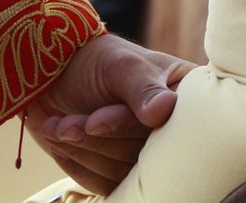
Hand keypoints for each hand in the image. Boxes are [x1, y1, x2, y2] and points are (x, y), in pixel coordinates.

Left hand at [25, 33, 196, 195]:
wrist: (64, 72)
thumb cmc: (100, 60)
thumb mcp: (123, 66)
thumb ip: (143, 89)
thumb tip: (163, 111)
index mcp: (188, 95)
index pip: (172, 125)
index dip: (130, 126)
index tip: (94, 121)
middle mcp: (174, 127)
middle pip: (148, 154)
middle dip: (101, 139)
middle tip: (67, 124)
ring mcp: (149, 152)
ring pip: (124, 172)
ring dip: (84, 150)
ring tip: (57, 126)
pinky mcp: (125, 171)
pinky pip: (107, 184)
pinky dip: (78, 164)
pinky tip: (61, 139)